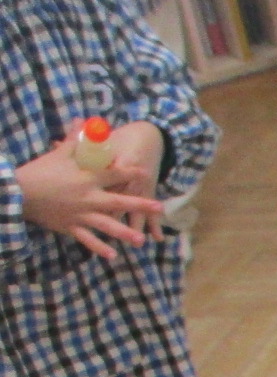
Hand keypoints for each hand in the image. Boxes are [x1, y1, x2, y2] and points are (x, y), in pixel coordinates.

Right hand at [17, 123, 164, 258]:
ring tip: (141, 240)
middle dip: (140, 204)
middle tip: (159, 208)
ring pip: (107, 225)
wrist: (18, 192)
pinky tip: (113, 256)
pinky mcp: (70, 227)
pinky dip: (99, 247)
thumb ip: (75, 139)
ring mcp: (81, 214)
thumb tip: (81, 121)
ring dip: (124, 233)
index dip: (131, 173)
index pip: (115, 174)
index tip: (145, 174)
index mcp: (88, 178)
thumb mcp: (59, 153)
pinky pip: (87, 239)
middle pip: (119, 201)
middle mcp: (89, 197)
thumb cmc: (40, 171)